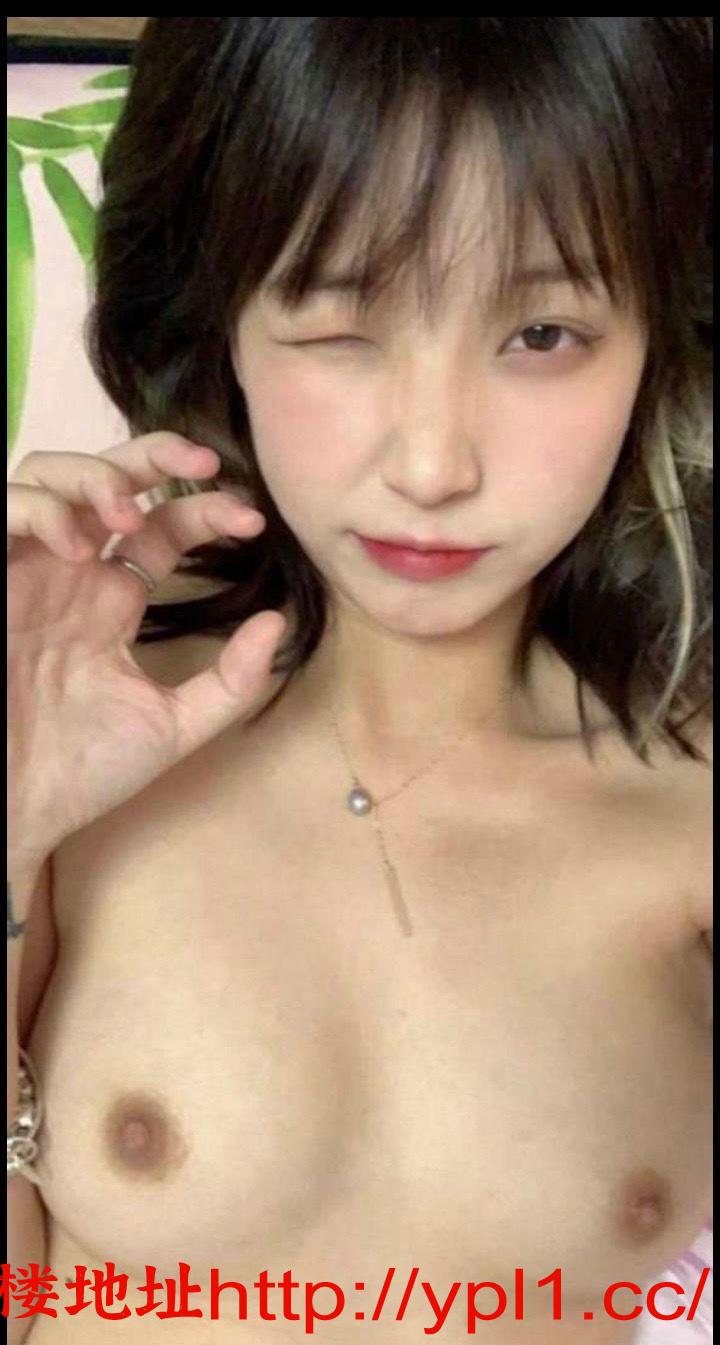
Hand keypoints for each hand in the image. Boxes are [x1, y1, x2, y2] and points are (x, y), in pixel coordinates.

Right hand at [8, 432, 286, 869]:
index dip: (206, 509)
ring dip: (95, 478)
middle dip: (155, 454)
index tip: (250, 520)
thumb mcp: (173, 726)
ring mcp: (27, 570)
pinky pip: (3, 508)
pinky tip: (78, 544)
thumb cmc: (83, 772)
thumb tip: (277, 622)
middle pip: (108, 477)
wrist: (17, 808)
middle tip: (202, 463)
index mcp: (114, 599)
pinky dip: (42, 509)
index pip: (164, 526)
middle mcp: (71, 572)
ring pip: (51, 475)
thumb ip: (229, 681)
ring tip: (128, 517)